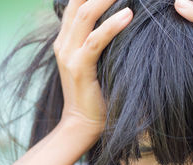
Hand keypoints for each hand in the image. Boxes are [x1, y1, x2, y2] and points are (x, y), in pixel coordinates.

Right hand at [53, 0, 132, 134]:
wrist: (83, 123)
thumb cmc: (97, 95)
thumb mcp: (96, 64)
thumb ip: (101, 45)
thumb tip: (127, 26)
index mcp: (67, 40)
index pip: (76, 5)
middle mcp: (64, 43)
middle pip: (78, 3)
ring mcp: (68, 54)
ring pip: (84, 16)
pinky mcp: (79, 67)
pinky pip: (95, 41)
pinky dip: (111, 26)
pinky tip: (128, 16)